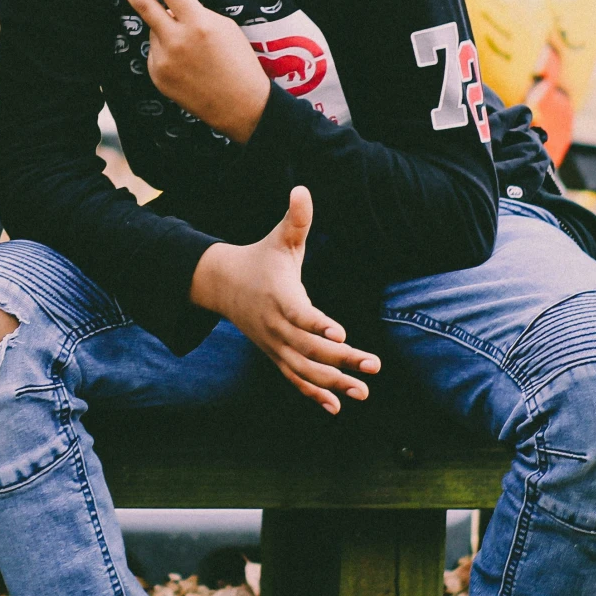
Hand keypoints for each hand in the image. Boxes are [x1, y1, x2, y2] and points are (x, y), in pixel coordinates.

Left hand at [106, 0, 272, 144]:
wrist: (240, 106)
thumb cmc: (238, 62)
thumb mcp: (222, 27)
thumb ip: (191, 14)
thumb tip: (165, 8)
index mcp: (198, 23)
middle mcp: (176, 40)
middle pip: (143, 4)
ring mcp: (163, 60)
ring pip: (156, 31)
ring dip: (168, 31)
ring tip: (196, 53)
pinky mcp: (157, 75)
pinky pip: (156, 52)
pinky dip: (168, 52)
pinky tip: (188, 67)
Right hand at [190, 186, 380, 410]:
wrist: (222, 284)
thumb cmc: (261, 257)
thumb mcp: (279, 238)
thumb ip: (296, 218)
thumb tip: (303, 189)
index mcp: (280, 296)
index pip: (300, 314)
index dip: (319, 324)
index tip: (340, 333)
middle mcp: (277, 326)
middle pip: (309, 348)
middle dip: (342, 359)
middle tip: (373, 365)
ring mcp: (275, 344)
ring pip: (304, 370)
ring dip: (333, 383)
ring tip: (363, 391)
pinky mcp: (275, 355)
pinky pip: (294, 379)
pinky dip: (314, 394)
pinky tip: (336, 407)